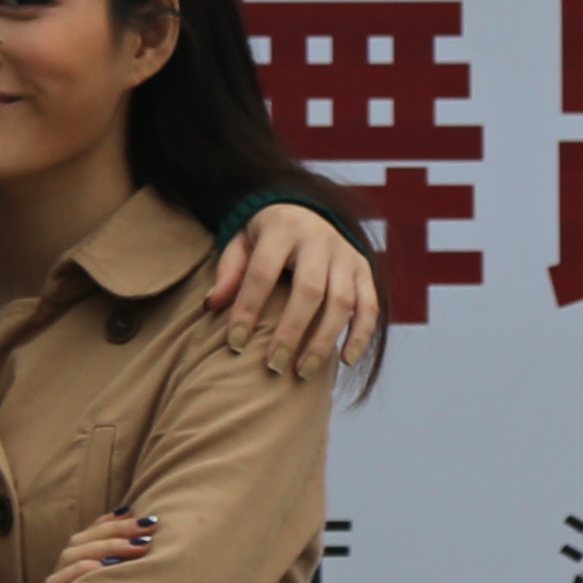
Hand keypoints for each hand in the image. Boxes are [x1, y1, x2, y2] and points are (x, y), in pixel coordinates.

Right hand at [40, 508, 159, 582]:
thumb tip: (149, 548)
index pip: (87, 536)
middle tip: (148, 530)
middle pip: (80, 541)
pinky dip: (77, 573)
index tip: (135, 512)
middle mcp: (61, 579)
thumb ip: (120, 577)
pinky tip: (99, 568)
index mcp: (74, 572)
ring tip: (136, 548)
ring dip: (104, 547)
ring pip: (70, 557)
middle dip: (115, 531)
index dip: (108, 522)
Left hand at [205, 202, 377, 381]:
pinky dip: (361, 334)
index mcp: (282, 228)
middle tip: (273, 366)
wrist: (305, 209)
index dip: (248, 308)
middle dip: (291, 332)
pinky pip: (368, 305)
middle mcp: (319, 238)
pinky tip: (345, 360)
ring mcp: (345, 254)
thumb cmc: (264, 237)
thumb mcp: (241, 242)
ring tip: (303, 372)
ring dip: (323, 340)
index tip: (235, 343)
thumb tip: (214, 305)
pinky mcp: (363, 269)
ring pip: (341, 301)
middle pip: (309, 290)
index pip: (263, 272)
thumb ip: (229, 271)